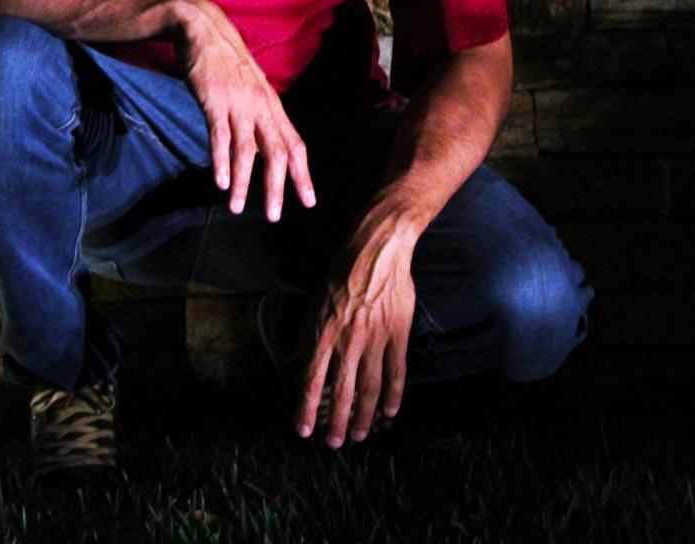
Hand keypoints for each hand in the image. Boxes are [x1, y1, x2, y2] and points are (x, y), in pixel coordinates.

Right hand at [172, 0, 314, 220]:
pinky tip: (221, 182)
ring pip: (247, 150)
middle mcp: (261, 106)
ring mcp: (238, 103)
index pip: (295, 144)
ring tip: (238, 208)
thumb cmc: (226, 61)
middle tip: (275, 216)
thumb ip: (259, 114)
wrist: (204, 29)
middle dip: (278, 187)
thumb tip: (264, 144)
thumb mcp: (252, 87)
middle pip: (277, 152)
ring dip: (244, 182)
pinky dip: (221, 160)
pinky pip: (220, 135)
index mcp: (271, 105)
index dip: (303, 174)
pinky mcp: (214, 100)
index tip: (309, 201)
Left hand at [296, 213, 416, 446]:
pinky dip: (394, 395)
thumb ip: (310, 336)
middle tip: (332, 443)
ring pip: (369, 388)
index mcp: (323, 330)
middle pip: (341, 391)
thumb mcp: (316, 301)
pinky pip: (396, 372)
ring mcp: (375, 339)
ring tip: (358, 435)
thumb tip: (296, 364)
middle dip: (334, 421)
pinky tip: (390, 412)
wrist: (377, 250)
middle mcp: (348, 340)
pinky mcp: (397, 334)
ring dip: (362, 416)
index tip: (302, 430)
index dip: (305, 407)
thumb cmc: (341, 272)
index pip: (311, 379)